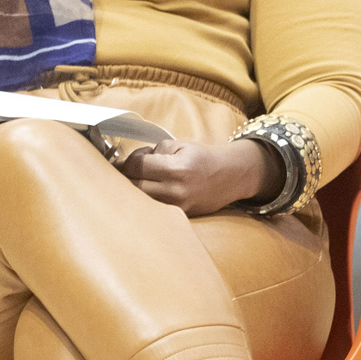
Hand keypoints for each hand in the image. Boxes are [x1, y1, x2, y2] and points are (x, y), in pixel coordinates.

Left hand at [119, 138, 280, 216]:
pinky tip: (155, 189)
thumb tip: (134, 162)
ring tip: (145, 179)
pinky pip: (154, 208)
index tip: (139, 157)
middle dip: (130, 175)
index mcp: (176, 169)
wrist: (230, 176)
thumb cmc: (203, 158)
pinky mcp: (179, 215)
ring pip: (140, 200)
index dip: (132, 159)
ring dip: (137, 189)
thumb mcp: (180, 145)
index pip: (136, 166)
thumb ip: (155, 151)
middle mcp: (175, 191)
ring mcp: (177, 206)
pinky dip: (149, 199)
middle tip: (136, 169)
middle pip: (133, 186)